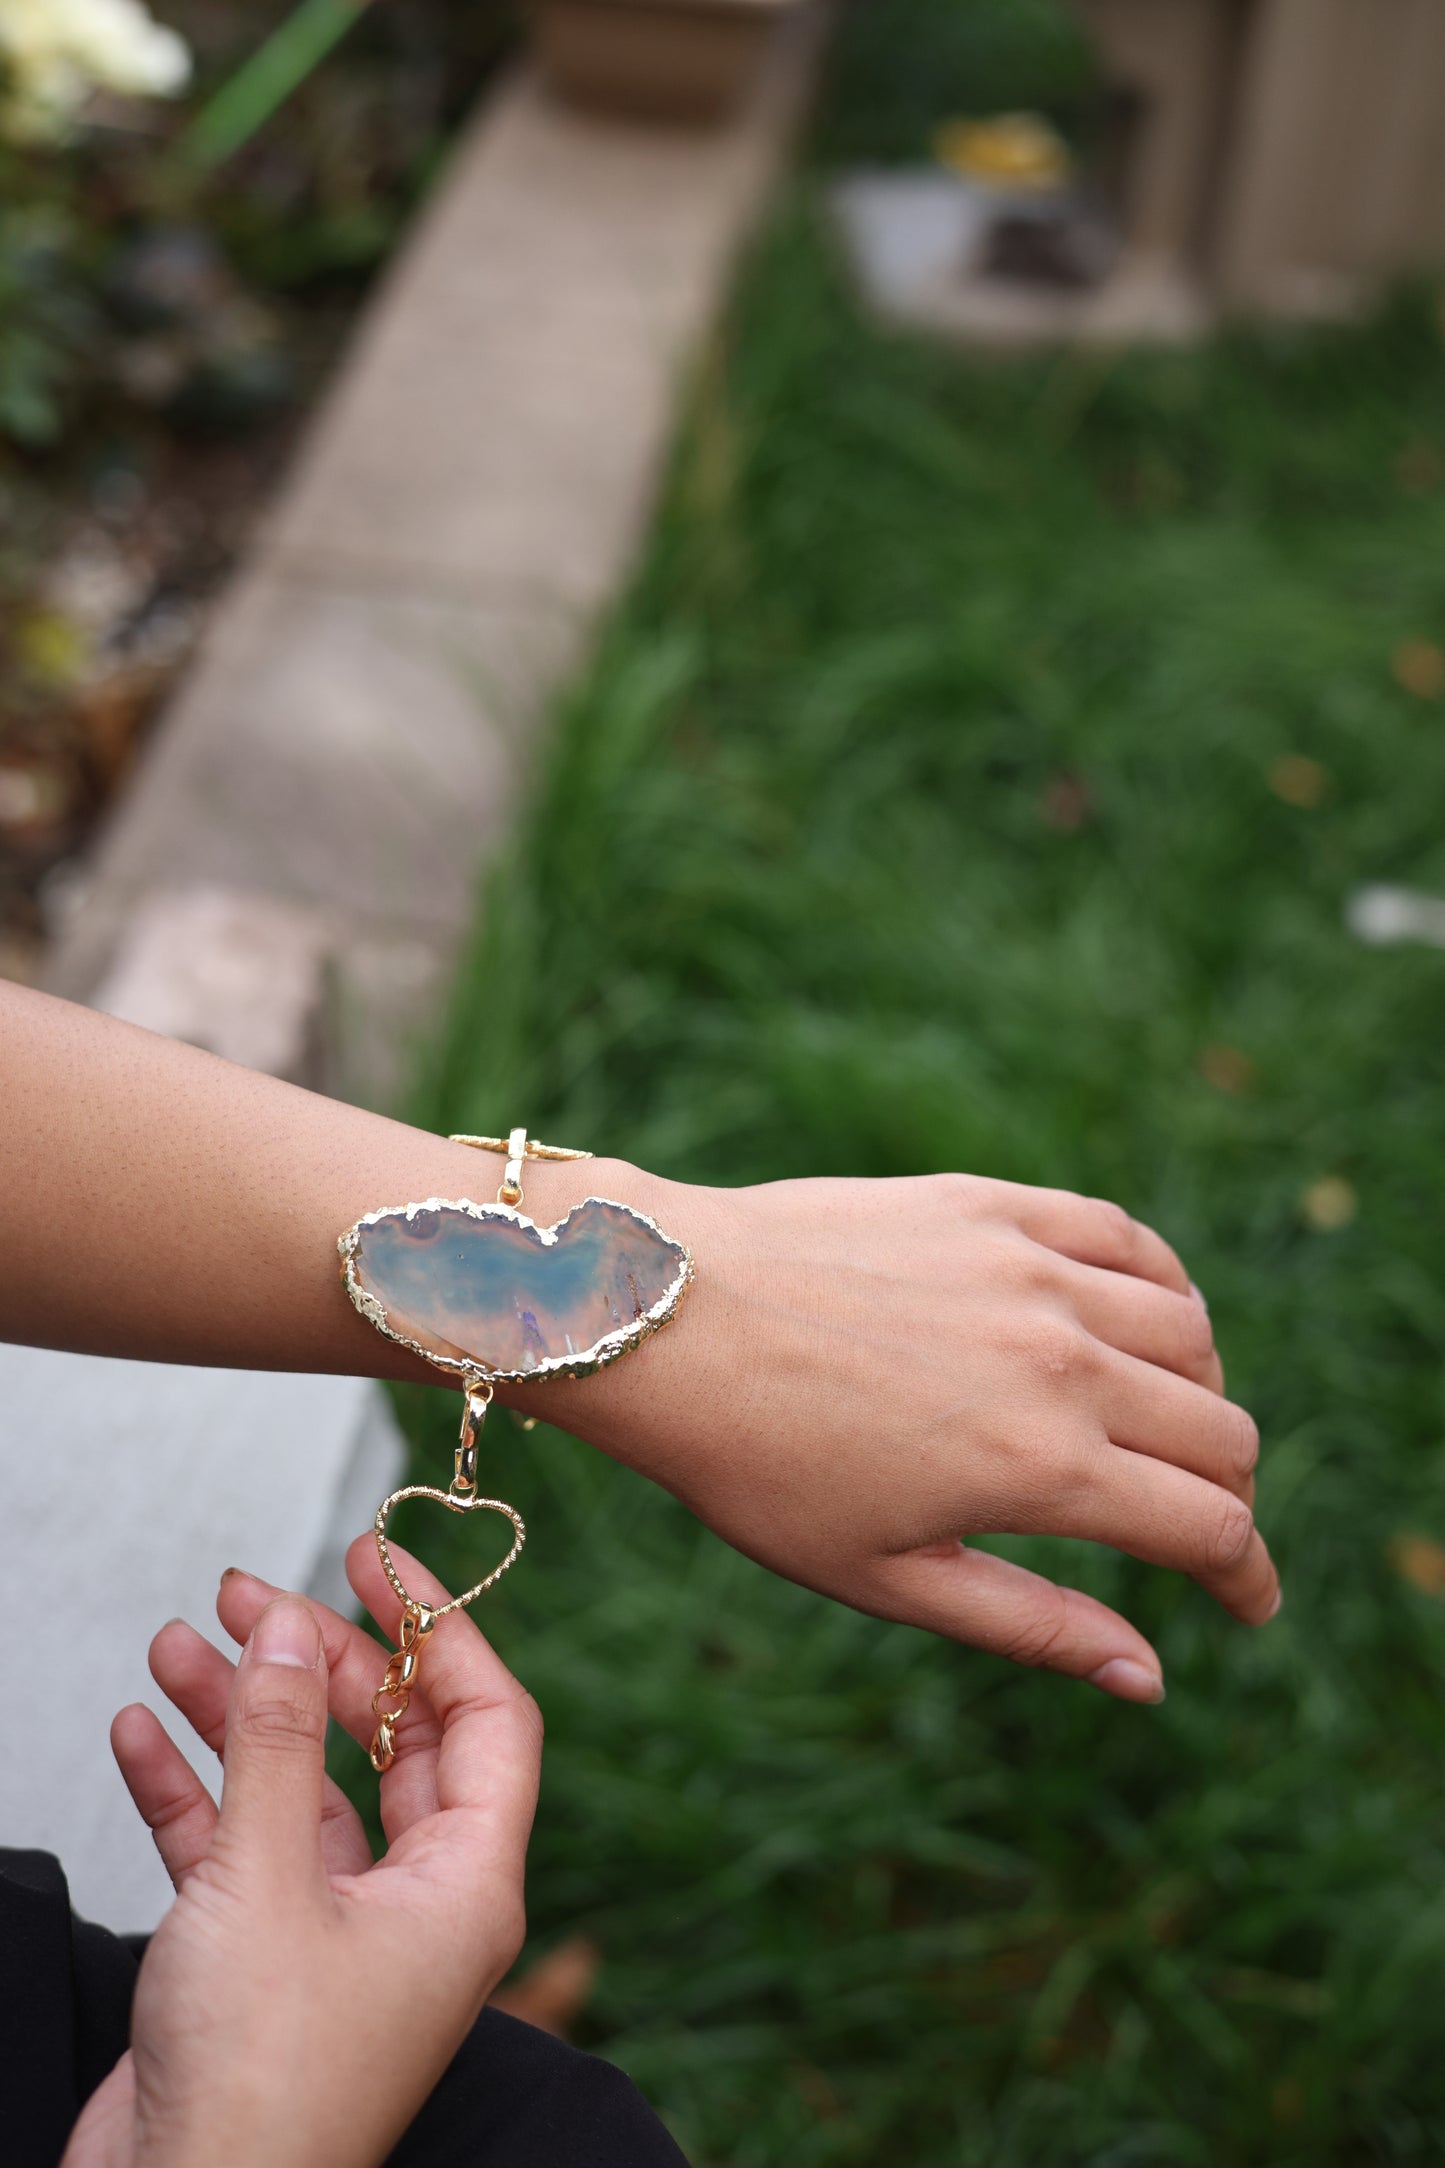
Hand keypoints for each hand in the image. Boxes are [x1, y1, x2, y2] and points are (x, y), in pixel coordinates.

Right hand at [63, 1542, 541, 2167]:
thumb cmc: (257, 2085)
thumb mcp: (267, 1881)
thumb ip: (281, 1743)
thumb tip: (294, 1628)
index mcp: (466, 1885)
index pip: (484, 1718)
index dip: (435, 1627)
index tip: (372, 1556)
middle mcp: (415, 1902)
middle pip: (385, 1740)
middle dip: (317, 1662)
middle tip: (247, 1596)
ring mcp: (336, 1931)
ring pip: (299, 1786)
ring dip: (239, 1714)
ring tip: (178, 1643)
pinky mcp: (259, 1959)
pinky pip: (235, 1843)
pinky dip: (190, 1786)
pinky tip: (140, 1730)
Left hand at [515, 1164, 1278, 1703]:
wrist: (661, 1315)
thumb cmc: (754, 1463)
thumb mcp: (885, 1576)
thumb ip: (1031, 1625)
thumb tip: (1150, 1680)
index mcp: (1042, 1468)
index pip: (1210, 1527)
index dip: (1246, 1577)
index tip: (1246, 1600)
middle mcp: (1063, 1360)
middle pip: (1220, 1431)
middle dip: (1228, 1494)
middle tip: (1192, 1523)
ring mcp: (1034, 1270)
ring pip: (1189, 1334)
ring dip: (1200, 1394)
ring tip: (1156, 1429)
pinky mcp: (996, 1207)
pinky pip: (1129, 1239)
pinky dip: (1163, 1288)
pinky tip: (1140, 1317)